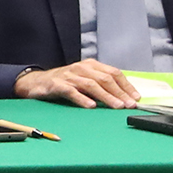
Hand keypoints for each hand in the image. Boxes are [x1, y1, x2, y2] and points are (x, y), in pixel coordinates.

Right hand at [12, 59, 138, 108]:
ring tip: (116, 106)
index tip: (136, 98)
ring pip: (91, 84)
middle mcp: (81, 68)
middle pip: (104, 79)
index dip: (126, 86)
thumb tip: (124, 98)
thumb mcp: (84, 80)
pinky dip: (82, 98)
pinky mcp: (56, 85)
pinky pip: (71, 91)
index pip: (113, 73)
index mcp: (90, 65)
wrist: (35, 82)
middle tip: (129, 105)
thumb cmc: (63, 83)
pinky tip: (90, 106)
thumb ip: (101, 86)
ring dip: (106, 96)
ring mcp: (68, 76)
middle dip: (119, 92)